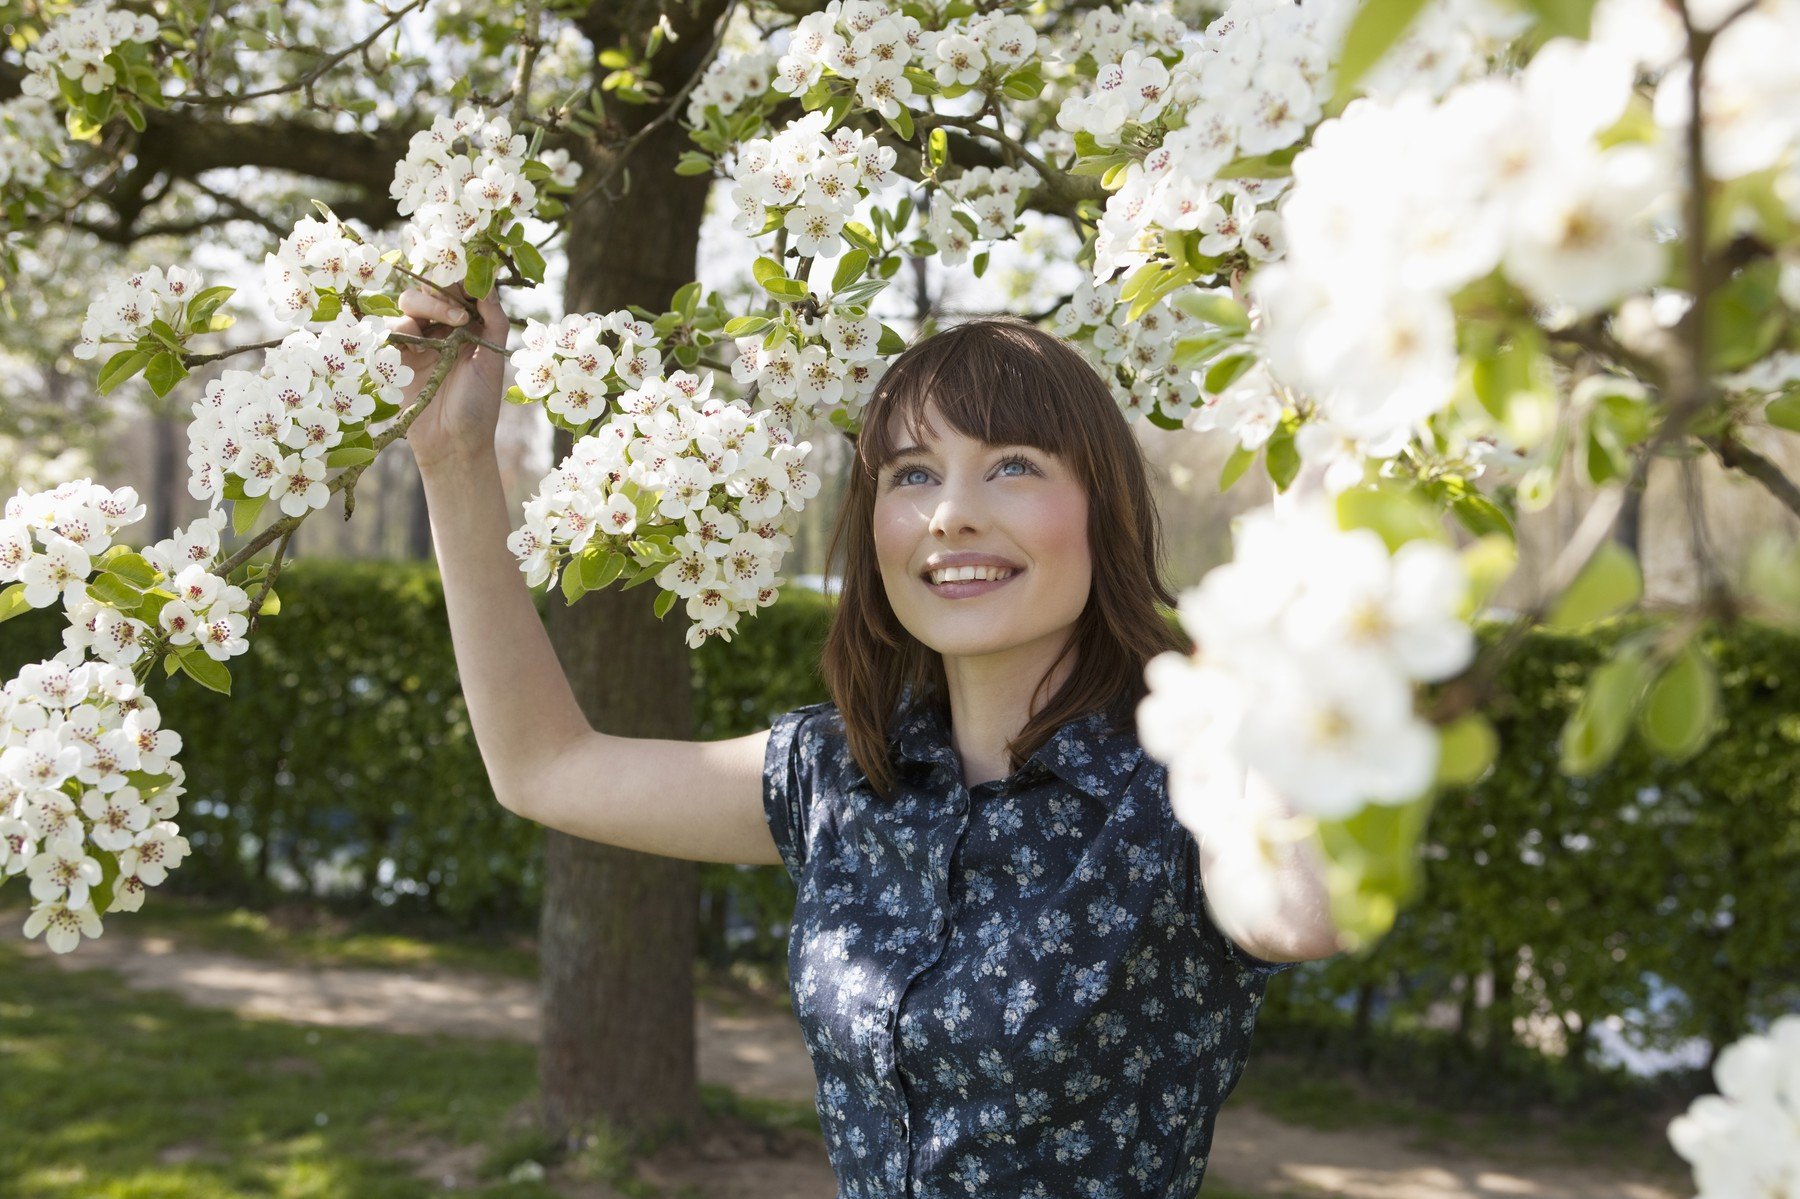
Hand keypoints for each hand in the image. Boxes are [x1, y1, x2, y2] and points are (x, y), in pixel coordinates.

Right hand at [390, 283, 507, 470]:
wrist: (453, 442)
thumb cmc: (478, 404)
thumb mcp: (492, 358)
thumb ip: (493, 320)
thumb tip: (487, 284)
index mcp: (467, 326)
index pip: (458, 290)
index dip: (460, 281)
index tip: (470, 285)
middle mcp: (440, 329)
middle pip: (430, 290)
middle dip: (443, 294)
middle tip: (459, 314)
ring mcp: (417, 341)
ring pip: (409, 303)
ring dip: (426, 306)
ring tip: (447, 327)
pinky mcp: (395, 357)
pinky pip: (389, 329)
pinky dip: (401, 328)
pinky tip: (417, 343)